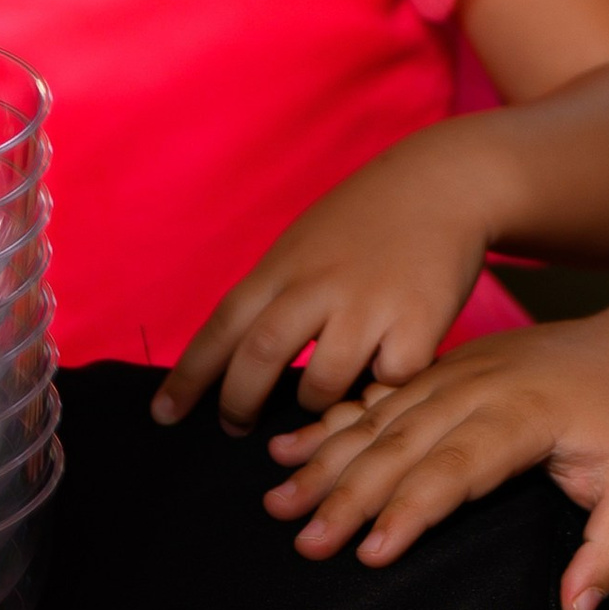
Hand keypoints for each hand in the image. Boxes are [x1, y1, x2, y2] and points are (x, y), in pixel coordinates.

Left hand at [152, 126, 499, 435]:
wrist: (445, 183)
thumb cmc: (367, 220)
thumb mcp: (305, 243)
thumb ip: (275, 293)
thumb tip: (233, 352)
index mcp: (285, 266)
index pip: (221, 326)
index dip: (188, 377)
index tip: (163, 415)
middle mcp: (320, 285)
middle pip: (260, 357)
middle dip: (238, 403)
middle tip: (233, 426)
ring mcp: (370, 305)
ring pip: (322, 383)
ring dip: (312, 406)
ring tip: (313, 406)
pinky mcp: (420, 322)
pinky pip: (388, 381)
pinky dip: (379, 390)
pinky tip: (381, 380)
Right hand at [260, 307, 608, 609]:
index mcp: (530, 412)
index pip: (460, 465)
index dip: (413, 509)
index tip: (371, 552)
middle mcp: (483, 386)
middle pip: (406, 443)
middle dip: (350, 493)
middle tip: (304, 540)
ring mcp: (457, 373)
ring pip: (380, 419)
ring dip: (326, 459)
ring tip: (278, 500)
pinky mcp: (442, 372)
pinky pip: (378, 398)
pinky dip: (330, 422)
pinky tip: (285, 445)